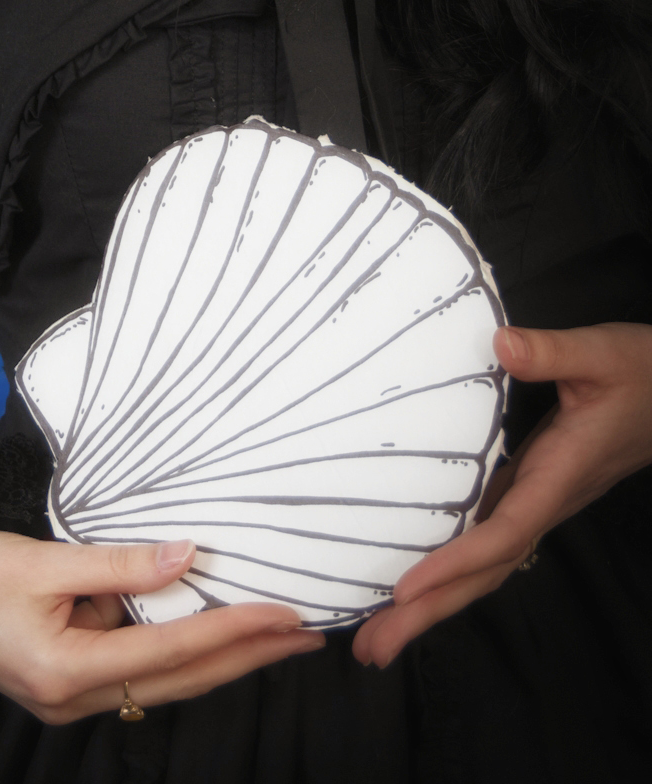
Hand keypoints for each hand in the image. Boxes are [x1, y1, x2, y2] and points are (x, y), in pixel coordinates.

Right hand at [0, 528, 324, 722]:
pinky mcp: (58, 680)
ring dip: (215, 654)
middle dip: (245, 656)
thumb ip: (118, 563)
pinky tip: (199, 623)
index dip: (237, 632)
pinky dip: (173, 647)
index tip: (288, 615)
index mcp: (68, 672)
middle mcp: (73, 700)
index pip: (175, 652)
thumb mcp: (41, 559)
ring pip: (159, 678)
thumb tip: (187, 558)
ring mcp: (65, 697)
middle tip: (305, 635)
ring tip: (270, 629)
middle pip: (179, 680)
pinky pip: (131, 666)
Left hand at [352, 321, 651, 667]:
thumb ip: (552, 352)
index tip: (406, 590)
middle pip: (484, 570)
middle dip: (429, 612)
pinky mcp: (532, 486)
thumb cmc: (642, 373)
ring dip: (435, 600)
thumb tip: (503, 347)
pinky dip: (450, 565)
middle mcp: (545, 500)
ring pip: (484, 562)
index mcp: (559, 478)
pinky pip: (486, 538)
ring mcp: (538, 499)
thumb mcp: (601, 354)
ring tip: (379, 632)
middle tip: (372, 648)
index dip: (454, 564)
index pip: (502, 534)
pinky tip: (418, 578)